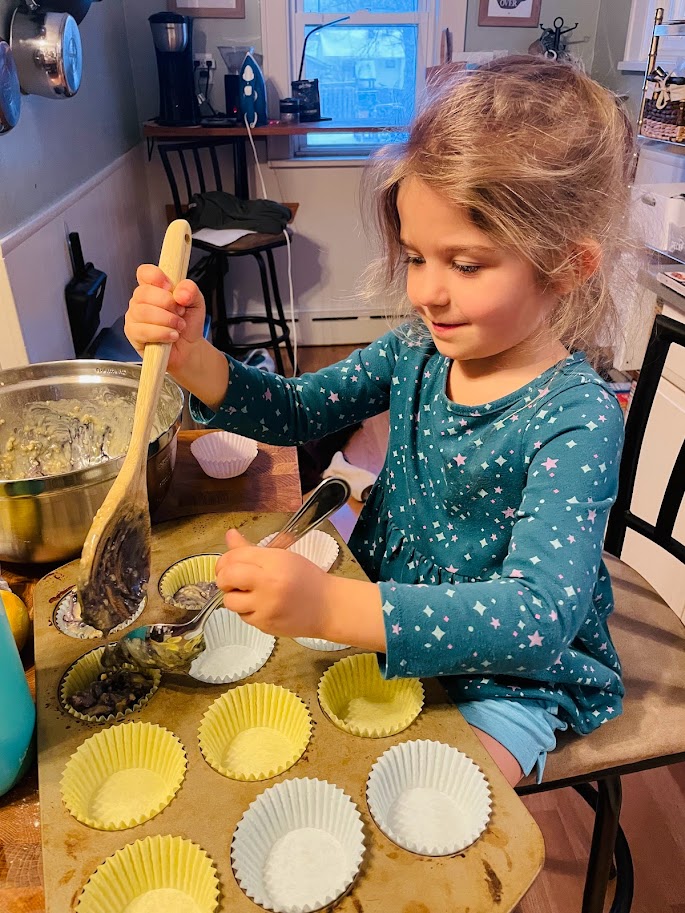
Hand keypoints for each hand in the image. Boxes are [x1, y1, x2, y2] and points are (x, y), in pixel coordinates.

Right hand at [125, 265, 206, 372]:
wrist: (189, 348)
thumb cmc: (188, 324)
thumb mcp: (196, 303)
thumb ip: (191, 291)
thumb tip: (180, 293)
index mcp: (153, 287)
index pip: (144, 272)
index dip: (155, 276)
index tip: (170, 287)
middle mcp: (140, 300)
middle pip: (144, 292)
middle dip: (167, 303)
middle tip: (180, 312)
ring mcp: (134, 317)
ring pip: (144, 312)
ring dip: (167, 320)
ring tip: (179, 326)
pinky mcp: (133, 334)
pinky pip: (143, 330)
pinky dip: (162, 333)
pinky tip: (172, 336)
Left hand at [215, 530, 331, 638]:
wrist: (328, 607)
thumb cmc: (306, 578)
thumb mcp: (282, 557)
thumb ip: (251, 549)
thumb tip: (229, 535)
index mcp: (274, 561)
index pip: (235, 556)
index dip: (226, 560)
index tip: (229, 564)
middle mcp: (268, 583)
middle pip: (227, 577)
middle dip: (223, 578)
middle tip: (231, 580)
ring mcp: (266, 606)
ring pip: (229, 601)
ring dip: (233, 597)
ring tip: (247, 594)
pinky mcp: (265, 624)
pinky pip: (242, 616)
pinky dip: (246, 610)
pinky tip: (260, 606)